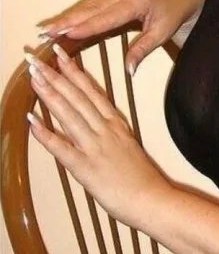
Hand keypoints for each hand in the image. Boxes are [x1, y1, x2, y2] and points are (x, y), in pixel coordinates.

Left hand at [26, 44, 172, 227]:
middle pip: (76, 97)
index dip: (73, 70)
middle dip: (55, 75)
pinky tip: (30, 119)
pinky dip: (45, 133)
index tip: (60, 54)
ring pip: (68, 114)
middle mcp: (104, 129)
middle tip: (36, 58)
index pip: (91, 90)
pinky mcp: (85, 167)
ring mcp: (94, 146)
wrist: (152, 200)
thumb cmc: (142, 178)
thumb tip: (94, 123)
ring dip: (49, 93)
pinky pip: (61, 147)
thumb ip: (111, 132)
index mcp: (115, 123)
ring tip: (33, 76)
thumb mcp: (128, 146)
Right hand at [36, 0, 204, 74]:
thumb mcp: (162, 33)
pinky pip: (90, 5)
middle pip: (90, 9)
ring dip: (65, 17)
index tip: (67, 34)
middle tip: (45, 33)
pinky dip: (73, 14)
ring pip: (86, 6)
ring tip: (45, 30)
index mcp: (136, 2)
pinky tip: (59, 23)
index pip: (107, 17)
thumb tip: (128, 71)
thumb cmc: (173, 13)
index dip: (86, 26)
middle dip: (67, 21)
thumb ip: (143, 50)